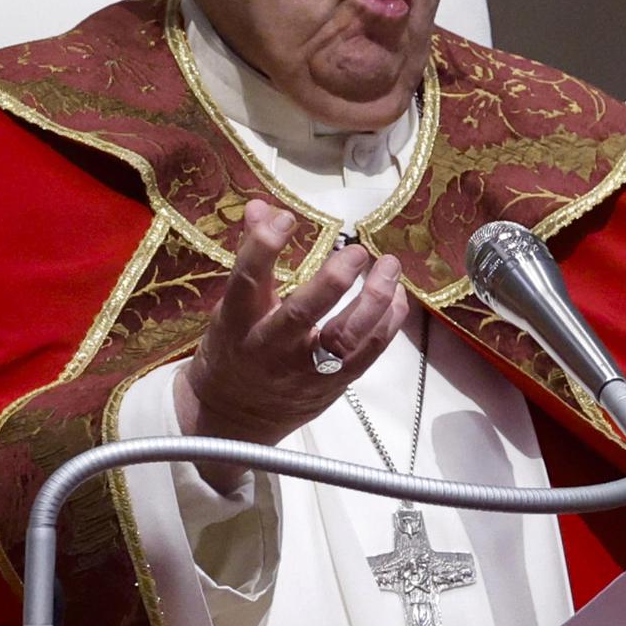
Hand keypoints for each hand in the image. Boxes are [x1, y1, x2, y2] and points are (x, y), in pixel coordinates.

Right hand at [175, 198, 411, 444]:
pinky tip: (396, 297)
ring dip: (374, 300)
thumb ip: (252, 256)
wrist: (236, 419)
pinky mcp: (332, 384)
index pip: (248, 279)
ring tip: (389, 267)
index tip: (287, 218)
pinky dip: (387, 324)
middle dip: (334, 280)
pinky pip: (367, 353)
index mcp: (238, 322)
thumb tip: (261, 206)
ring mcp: (304, 370)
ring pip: (344, 337)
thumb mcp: (229, 306)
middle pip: (303, 313)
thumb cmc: (233, 350)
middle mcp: (270, 347)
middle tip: (358, 251)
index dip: (265, 246)